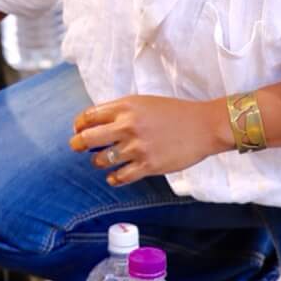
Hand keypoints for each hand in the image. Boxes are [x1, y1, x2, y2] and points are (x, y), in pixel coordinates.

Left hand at [70, 94, 229, 185]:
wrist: (204, 126)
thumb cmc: (174, 113)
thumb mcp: (143, 102)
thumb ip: (120, 111)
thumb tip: (95, 123)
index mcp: (125, 107)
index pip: (88, 116)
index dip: (79, 124)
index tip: (78, 130)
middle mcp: (128, 126)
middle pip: (87, 138)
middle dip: (77, 144)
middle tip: (76, 147)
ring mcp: (137, 147)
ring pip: (101, 160)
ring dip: (98, 162)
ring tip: (102, 161)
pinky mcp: (148, 165)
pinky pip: (120, 177)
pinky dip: (113, 178)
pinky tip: (114, 176)